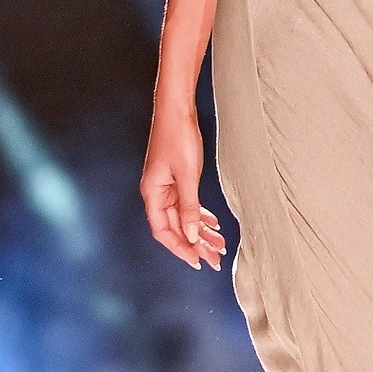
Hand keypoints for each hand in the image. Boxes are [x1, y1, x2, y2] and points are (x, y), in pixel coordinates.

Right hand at [141, 105, 226, 270]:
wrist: (176, 110)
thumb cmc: (178, 137)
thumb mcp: (187, 175)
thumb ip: (189, 207)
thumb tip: (192, 235)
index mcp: (152, 194)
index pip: (164, 232)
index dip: (180, 248)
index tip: (197, 261)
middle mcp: (156, 193)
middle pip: (176, 227)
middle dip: (196, 245)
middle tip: (215, 260)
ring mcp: (166, 186)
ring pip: (184, 217)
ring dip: (201, 232)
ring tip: (220, 245)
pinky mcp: (175, 179)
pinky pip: (187, 204)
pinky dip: (200, 215)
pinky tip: (213, 224)